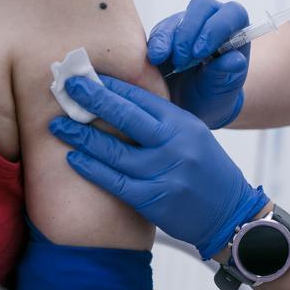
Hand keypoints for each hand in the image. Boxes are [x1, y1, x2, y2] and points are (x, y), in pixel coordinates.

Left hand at [48, 74, 268, 258]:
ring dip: (82, 136)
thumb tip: (119, 105)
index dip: (112, 86)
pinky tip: (74, 159)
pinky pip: (116, 181)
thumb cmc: (209, 173)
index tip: (87, 76)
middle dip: (93, 100)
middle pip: (126, 117)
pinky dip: (92, 169)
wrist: (231, 213)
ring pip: (115, 151)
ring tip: (58, 125)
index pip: (142, 98)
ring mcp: (165, 173)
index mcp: (184, 124)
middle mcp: (175, 145)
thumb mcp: (194, 137)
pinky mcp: (154, 200)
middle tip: (67, 87)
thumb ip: (163, 123)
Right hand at [148, 0, 249, 128]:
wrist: (191, 105)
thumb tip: (235, 60)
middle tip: (183, 59)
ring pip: (178, 19)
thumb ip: (227, 73)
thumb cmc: (214, 94)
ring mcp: (188, 25)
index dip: (218, 27)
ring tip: (171, 63)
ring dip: (171, 39)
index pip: (233, 13)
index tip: (202, 51)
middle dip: (190, 31)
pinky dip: (157, 44)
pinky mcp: (166, 33)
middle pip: (202, 7)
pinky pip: (159, 31)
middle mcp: (212, 22)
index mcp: (235, 31)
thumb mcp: (222, 89)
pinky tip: (155, 58)